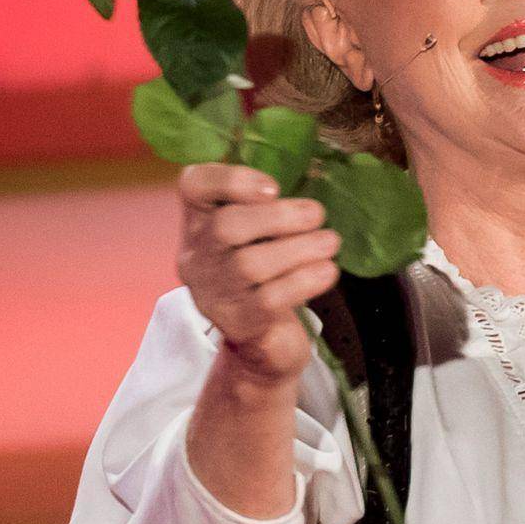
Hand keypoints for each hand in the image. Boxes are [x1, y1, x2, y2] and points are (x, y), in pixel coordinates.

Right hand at [176, 162, 340, 385]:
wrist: (265, 344)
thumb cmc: (269, 275)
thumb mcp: (261, 236)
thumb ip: (270, 207)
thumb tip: (314, 182)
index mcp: (199, 223)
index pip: (193, 186)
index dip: (231, 179)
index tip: (274, 187)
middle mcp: (197, 256)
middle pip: (226, 226)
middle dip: (278, 217)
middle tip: (317, 214)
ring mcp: (214, 294)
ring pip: (250, 264)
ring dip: (299, 248)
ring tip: (331, 242)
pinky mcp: (239, 324)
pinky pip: (271, 298)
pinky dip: (305, 280)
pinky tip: (328, 271)